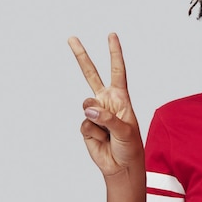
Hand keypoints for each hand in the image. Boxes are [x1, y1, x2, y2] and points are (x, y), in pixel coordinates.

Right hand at [68, 33, 143, 176]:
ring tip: (107, 131)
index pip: (117, 70)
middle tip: (72, 38)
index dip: (114, 53)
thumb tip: (88, 109)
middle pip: (91, 74)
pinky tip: (101, 139)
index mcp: (121, 97)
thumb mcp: (126, 130)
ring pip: (87, 106)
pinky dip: (93, 133)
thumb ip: (108, 118)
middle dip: (82, 56)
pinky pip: (84, 124)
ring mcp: (94, 112)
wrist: (121, 165)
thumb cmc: (130, 145)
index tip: (111, 35)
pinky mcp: (86, 125)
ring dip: (97, 119)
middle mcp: (106, 101)